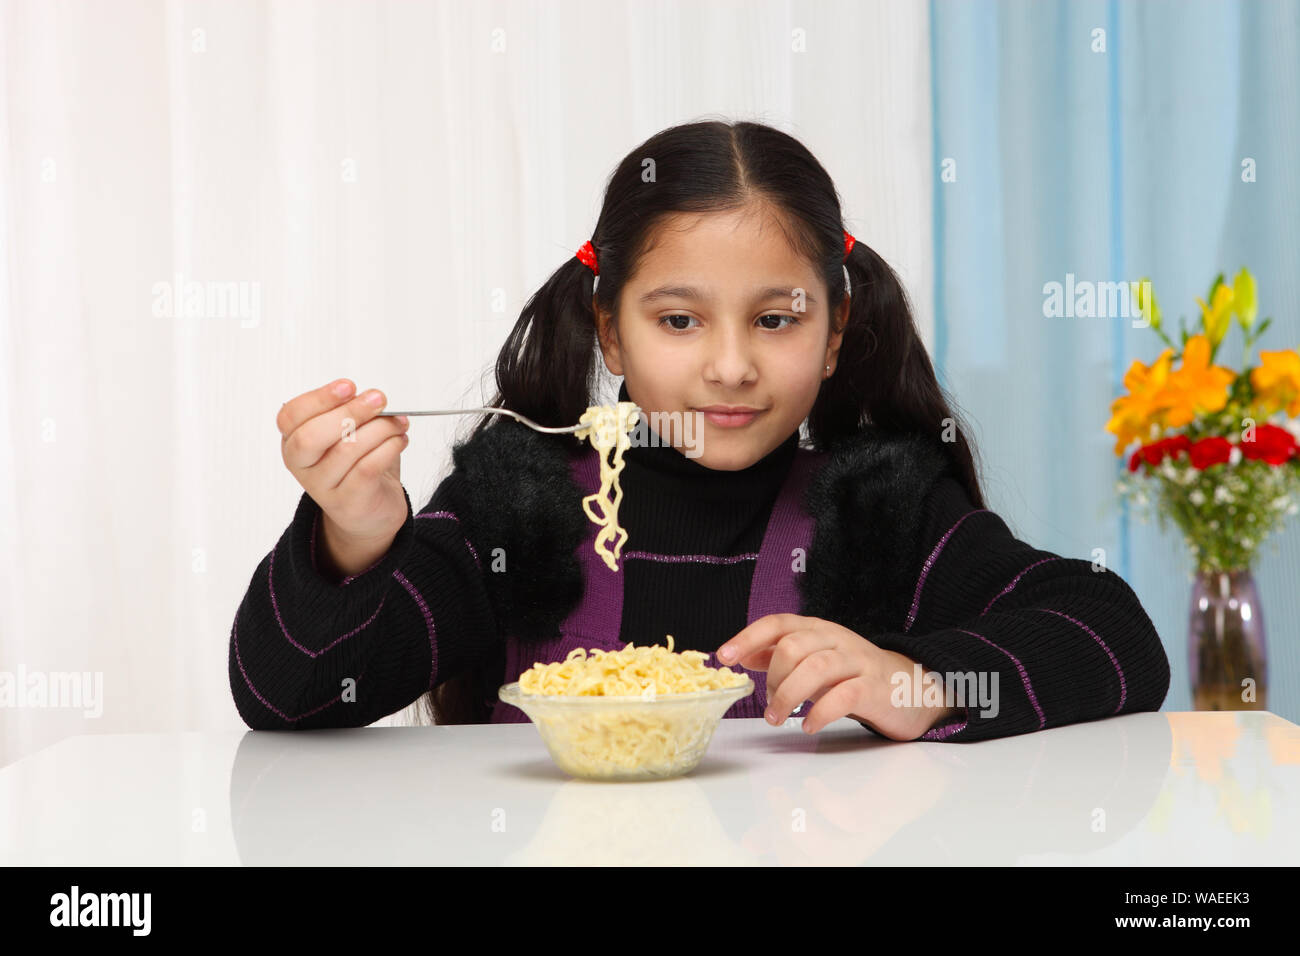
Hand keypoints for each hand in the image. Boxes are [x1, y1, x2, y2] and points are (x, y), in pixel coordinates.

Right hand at [277, 379, 411, 551]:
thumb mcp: (347, 435)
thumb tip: (369, 397)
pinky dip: (389, 448)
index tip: (349, 386)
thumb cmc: (359, 465)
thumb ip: (350, 414)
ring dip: (380, 429)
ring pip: (347, 449)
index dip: (319, 398)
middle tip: (379, 400)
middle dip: (351, 411)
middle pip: (312, 436)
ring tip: (398, 422)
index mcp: (294, 442)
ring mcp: (323, 488)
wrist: (371, 512)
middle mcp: (302, 466)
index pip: (291, 416)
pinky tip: (400, 440)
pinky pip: (368, 468)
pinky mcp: (349, 503)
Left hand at [717, 613, 960, 739]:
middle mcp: (836, 639)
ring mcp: (857, 661)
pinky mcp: (875, 687)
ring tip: (778, 718)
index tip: (724, 657)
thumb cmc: (854, 674)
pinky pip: (844, 695)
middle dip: (773, 679)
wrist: (910, 687)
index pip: (777, 623)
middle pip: (793, 646)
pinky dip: (820, 711)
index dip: (747, 637)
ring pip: (816, 667)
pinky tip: (807, 724)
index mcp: (817, 629)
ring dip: (789, 696)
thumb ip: (781, 654)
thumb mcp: (815, 657)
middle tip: (770, 706)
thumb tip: (744, 653)